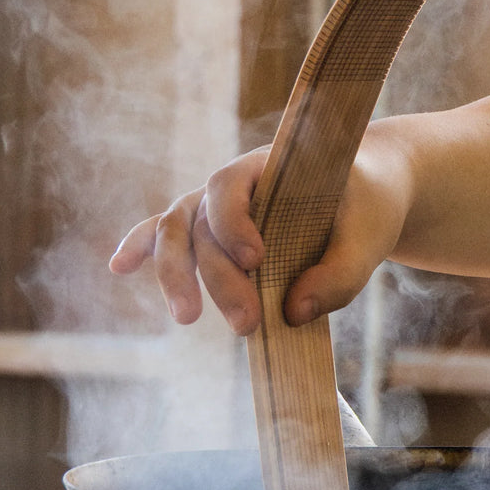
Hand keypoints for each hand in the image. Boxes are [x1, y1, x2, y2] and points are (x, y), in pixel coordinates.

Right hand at [109, 134, 408, 334]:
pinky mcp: (216, 231)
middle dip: (215, 276)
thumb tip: (293, 313)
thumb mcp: (371, 237)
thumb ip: (340, 275)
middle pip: (199, 223)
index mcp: (270, 166)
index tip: (256, 260)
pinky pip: (167, 232)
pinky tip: (118, 267)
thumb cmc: (370, 207)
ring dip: (173, 274)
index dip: (232, 223)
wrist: (371, 190)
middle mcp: (234, 184)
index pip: (227, 186)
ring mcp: (218, 207)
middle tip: (247, 324)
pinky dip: (140, 246)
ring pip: (175, 230)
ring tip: (186, 318)